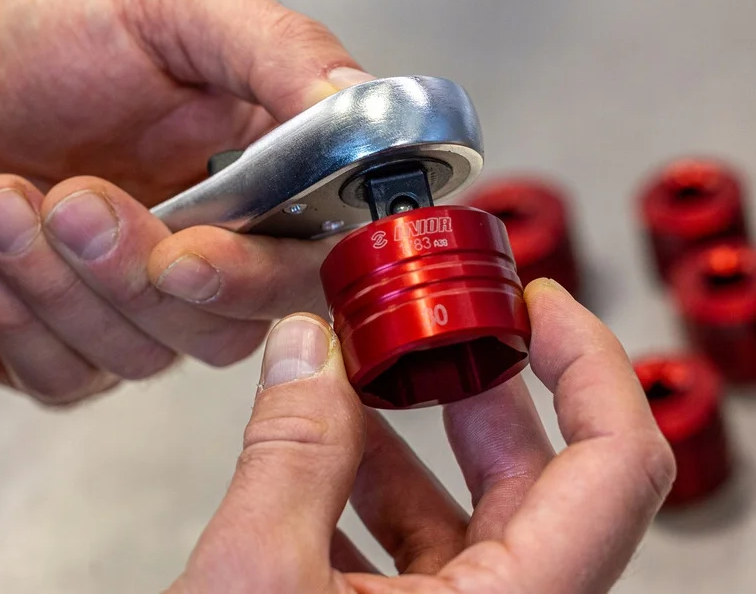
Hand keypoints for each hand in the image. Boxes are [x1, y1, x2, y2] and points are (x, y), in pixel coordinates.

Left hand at [0, 0, 368, 402]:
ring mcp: (140, 307)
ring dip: (59, 281)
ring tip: (1, 196)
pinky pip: (65, 375)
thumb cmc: (38, 33)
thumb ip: (274, 47)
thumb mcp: (167, 5)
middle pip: (226, 328)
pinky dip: (13, 310)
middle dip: (135, 274)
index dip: (258, 277)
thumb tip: (358, 102)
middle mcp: (213, 249)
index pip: (310, 262)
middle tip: (72, 198)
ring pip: (142, 357)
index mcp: (260, 174)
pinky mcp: (70, 345)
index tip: (188, 254)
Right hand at [169, 280, 675, 593]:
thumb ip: (290, 451)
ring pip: (469, 519)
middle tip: (432, 326)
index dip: (590, 366)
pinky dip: (368, 493)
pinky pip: (415, 556)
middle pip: (540, 484)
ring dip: (410, 438)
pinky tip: (315, 455)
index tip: (536, 305)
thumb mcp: (257, 578)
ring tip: (354, 380)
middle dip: (478, 388)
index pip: (615, 467)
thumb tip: (307, 353)